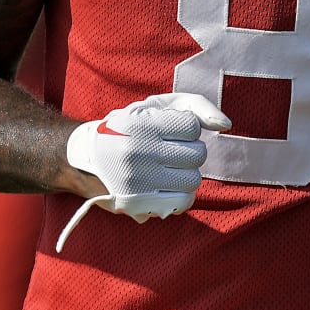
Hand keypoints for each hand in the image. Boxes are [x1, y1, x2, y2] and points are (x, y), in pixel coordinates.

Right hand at [55, 92, 230, 251]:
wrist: (83, 159)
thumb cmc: (127, 128)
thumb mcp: (153, 106)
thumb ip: (194, 106)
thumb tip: (226, 125)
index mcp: (140, 124)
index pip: (192, 127)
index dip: (186, 129)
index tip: (171, 131)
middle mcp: (138, 152)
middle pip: (197, 155)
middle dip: (189, 152)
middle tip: (171, 151)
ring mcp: (138, 180)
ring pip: (194, 180)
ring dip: (187, 173)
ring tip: (168, 168)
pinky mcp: (138, 203)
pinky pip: (182, 202)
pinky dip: (182, 194)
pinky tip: (168, 185)